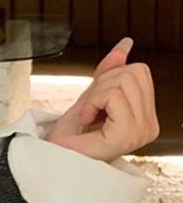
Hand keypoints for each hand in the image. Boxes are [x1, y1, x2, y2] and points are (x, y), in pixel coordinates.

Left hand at [45, 37, 159, 162]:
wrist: (52, 158)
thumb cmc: (70, 135)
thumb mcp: (91, 96)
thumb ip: (109, 72)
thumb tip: (125, 44)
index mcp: (147, 117)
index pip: (140, 71)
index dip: (109, 79)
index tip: (96, 105)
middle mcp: (150, 125)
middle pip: (133, 72)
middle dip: (102, 85)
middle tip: (90, 110)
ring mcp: (142, 130)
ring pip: (124, 80)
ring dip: (96, 94)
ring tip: (89, 116)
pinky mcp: (128, 134)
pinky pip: (113, 94)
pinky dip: (93, 102)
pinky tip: (88, 120)